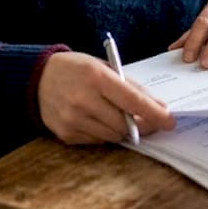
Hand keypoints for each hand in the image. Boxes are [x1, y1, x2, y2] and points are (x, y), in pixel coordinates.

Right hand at [37, 51, 174, 144]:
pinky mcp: (65, 133)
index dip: (154, 113)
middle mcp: (82, 99)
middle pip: (124, 123)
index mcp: (96, 77)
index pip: (132, 101)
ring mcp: (72, 118)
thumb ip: (129, 86)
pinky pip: (97, 141)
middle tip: (151, 122)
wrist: (37, 78)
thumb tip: (157, 107)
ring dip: (123, 130)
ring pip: (112, 136)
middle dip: (142, 125)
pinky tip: (98, 119)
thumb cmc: (77, 69)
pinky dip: (104, 133)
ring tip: (120, 117)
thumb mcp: (104, 67)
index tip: (170, 121)